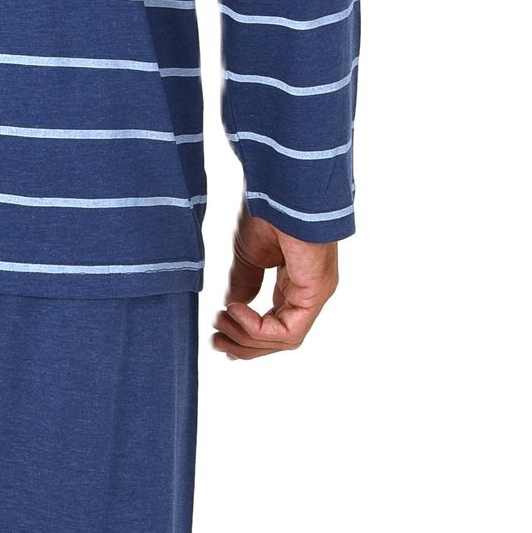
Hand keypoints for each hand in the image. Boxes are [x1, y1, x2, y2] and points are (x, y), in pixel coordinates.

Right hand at [212, 212, 339, 359]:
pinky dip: (257, 329)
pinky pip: (288, 331)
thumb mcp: (249, 255)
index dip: (247, 336)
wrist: (282, 187)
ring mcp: (315, 294)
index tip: (218, 334)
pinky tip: (236, 310)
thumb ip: (244, 284)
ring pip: (285, 340)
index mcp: (296, 282)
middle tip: (216, 341)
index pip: (277, 324)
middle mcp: (309, 292)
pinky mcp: (315, 293)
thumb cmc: (269, 210)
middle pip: (280, 339)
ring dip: (247, 338)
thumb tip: (234, 308)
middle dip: (245, 345)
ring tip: (222, 320)